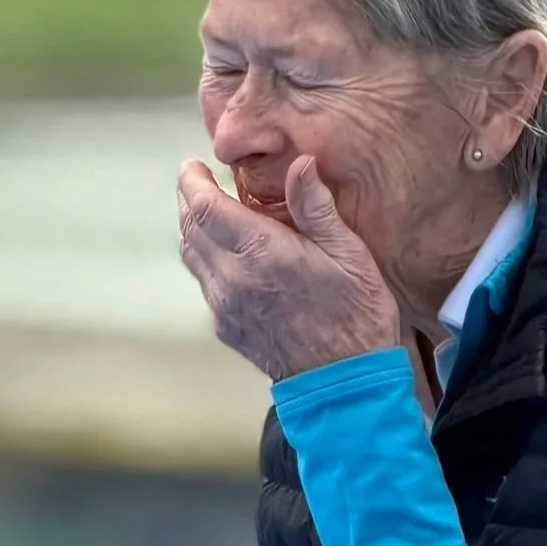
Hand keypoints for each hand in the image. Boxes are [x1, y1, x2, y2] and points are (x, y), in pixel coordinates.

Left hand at [177, 154, 401, 380]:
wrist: (344, 382)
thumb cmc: (357, 314)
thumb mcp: (349, 254)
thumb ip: (316, 207)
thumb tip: (299, 162)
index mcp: (261, 252)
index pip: (204, 207)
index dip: (192, 182)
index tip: (192, 166)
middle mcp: (232, 278)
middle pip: (190, 229)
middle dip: (189, 200)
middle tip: (198, 180)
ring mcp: (225, 306)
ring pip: (192, 257)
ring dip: (195, 229)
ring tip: (210, 210)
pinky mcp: (226, 327)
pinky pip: (205, 283)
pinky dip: (206, 258)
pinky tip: (229, 252)